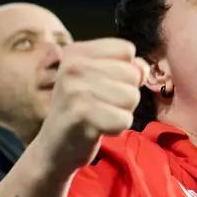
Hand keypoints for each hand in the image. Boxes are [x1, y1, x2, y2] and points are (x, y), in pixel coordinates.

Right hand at [33, 38, 144, 173]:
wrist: (54, 147)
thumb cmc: (81, 110)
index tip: (105, 85)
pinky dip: (116, 128)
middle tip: (101, 105)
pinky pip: (124, 119)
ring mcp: (76, 90)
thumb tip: (142, 68)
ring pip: (132, 96)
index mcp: (76, 52)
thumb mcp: (99, 80)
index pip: (126, 50)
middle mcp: (73, 66)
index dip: (125, 71)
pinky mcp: (82, 115)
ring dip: (121, 112)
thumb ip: (125, 67)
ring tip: (99, 116)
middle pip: (132, 74)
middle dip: (125, 94)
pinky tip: (98, 129)